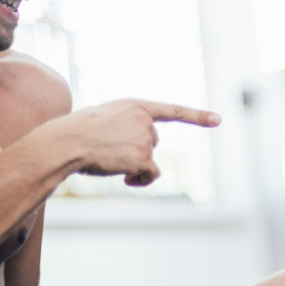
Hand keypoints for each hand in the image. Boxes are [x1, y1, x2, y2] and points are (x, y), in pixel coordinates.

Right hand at [43, 99, 219, 186]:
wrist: (66, 142)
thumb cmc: (78, 132)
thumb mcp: (104, 117)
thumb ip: (126, 123)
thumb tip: (137, 147)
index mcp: (136, 105)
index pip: (172, 110)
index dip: (197, 116)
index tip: (218, 120)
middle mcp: (145, 120)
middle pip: (153, 141)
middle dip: (137, 149)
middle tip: (111, 150)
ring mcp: (146, 138)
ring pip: (150, 158)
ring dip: (136, 165)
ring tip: (110, 160)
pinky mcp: (144, 157)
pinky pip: (152, 174)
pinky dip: (141, 180)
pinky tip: (126, 179)